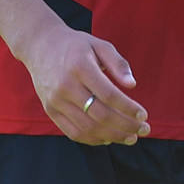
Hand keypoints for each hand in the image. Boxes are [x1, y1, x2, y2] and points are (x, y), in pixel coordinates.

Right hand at [18, 23, 150, 145]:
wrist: (40, 46)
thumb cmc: (76, 46)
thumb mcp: (99, 45)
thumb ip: (118, 63)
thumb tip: (132, 85)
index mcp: (79, 66)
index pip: (108, 95)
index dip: (128, 108)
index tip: (143, 115)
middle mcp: (65, 85)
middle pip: (100, 115)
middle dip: (126, 126)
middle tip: (144, 129)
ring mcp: (55, 100)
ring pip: (87, 128)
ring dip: (113, 136)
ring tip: (131, 137)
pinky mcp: (50, 110)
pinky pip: (73, 132)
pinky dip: (94, 139)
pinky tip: (110, 138)